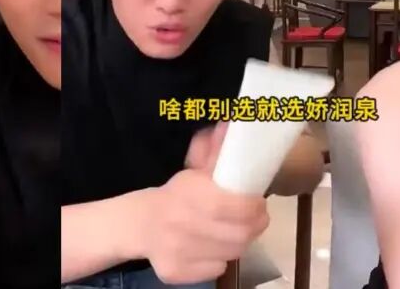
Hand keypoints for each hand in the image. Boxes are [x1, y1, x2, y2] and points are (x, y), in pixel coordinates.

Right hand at [135, 122, 268, 283]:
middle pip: (240, 234)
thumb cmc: (176, 195)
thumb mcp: (195, 172)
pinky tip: (215, 247)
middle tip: (256, 217)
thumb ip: (215, 152)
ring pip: (232, 253)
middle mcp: (181, 224)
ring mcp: (177, 251)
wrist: (140, 224)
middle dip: (254, 225)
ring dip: (240, 241)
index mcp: (187, 194)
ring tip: (236, 230)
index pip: (233, 207)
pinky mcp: (175, 273)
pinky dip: (221, 259)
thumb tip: (230, 126)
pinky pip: (216, 269)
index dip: (253, 207)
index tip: (258, 201)